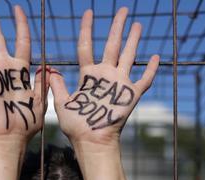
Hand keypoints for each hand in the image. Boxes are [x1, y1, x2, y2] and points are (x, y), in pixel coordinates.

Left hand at [50, 7, 158, 148]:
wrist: (91, 141)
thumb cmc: (76, 126)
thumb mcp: (62, 103)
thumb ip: (57, 85)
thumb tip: (48, 69)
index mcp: (88, 75)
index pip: (87, 46)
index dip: (87, 29)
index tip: (88, 12)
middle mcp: (105, 75)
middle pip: (112, 45)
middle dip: (117, 27)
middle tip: (123, 10)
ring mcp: (119, 84)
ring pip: (128, 56)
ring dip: (133, 40)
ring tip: (137, 24)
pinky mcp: (130, 95)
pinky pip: (143, 80)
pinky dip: (150, 69)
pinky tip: (156, 57)